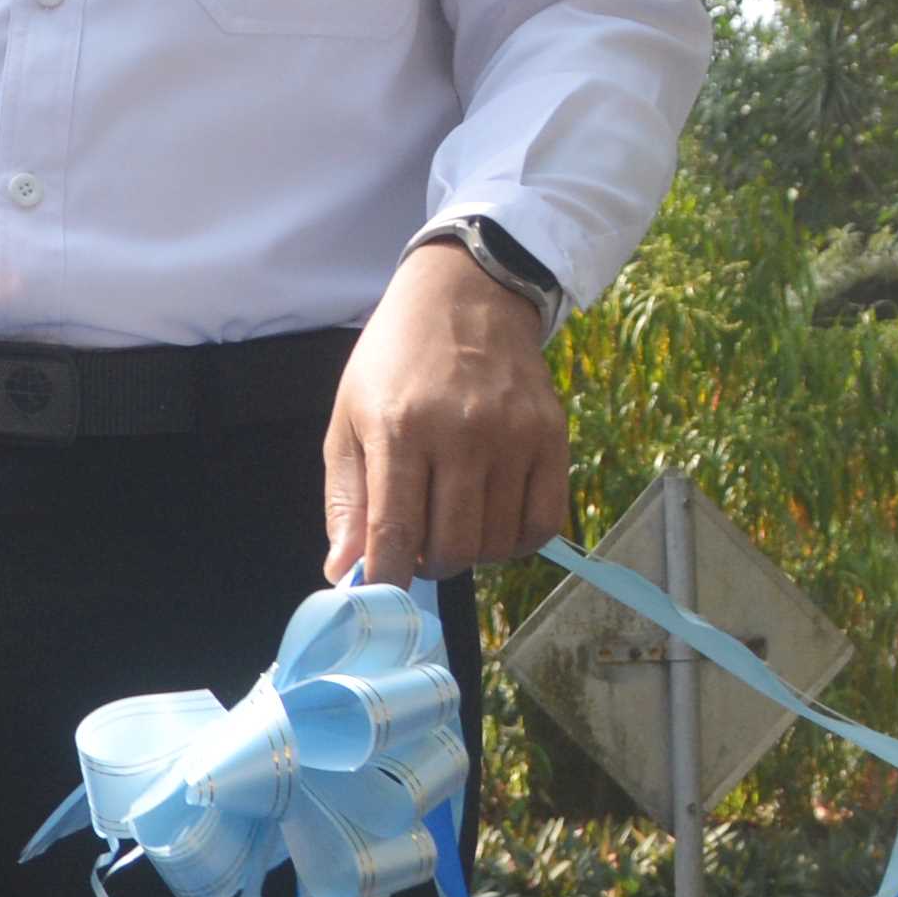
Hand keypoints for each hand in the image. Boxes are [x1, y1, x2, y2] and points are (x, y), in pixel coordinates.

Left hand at [326, 234, 570, 584]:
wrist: (465, 296)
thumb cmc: (395, 362)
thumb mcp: (349, 418)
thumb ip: (347, 498)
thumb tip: (344, 571)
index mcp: (400, 427)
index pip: (395, 530)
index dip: (387, 579)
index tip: (380, 600)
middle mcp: (462, 432)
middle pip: (451, 546)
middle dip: (428, 564)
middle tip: (417, 544)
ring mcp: (514, 434)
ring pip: (496, 542)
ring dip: (470, 551)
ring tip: (451, 521)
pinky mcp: (553, 436)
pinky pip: (542, 523)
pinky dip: (515, 542)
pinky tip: (492, 522)